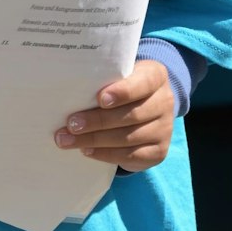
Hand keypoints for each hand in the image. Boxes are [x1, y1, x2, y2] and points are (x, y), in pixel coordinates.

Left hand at [54, 58, 174, 172]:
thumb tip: (66, 87)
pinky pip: (131, 155)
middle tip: (71, 124)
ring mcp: (164, 128)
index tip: (100, 99)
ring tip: (68, 140)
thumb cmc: (120, 86)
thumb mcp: (115, 75)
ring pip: (129, 138)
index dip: (123, 92)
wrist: (144, 107)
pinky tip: (86, 150)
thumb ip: (101, 78)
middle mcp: (164, 101)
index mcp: (155, 76)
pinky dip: (106, 154)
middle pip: (132, 115)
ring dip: (95, 140)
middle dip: (97, 121)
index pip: (143, 83)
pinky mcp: (159, 151)